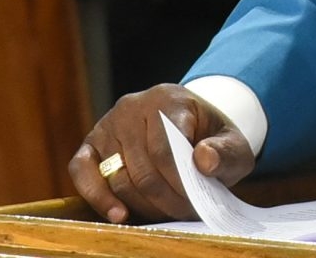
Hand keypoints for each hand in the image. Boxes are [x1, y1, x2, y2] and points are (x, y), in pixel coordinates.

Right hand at [70, 85, 254, 222]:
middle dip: (164, 197)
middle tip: (184, 213)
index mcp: (168, 99)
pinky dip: (98, 197)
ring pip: (118, 176)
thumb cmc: (211, 138)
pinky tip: (119, 215)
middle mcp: (133, 107)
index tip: (194, 201)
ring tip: (166, 214)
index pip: (166, 147)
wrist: (191, 127)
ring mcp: (107, 125)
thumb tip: (204, 160)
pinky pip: (82, 173)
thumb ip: (226, 152)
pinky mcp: (90, 145)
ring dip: (141, 203)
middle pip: (142, 167)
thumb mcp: (232, 142)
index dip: (178, 180)